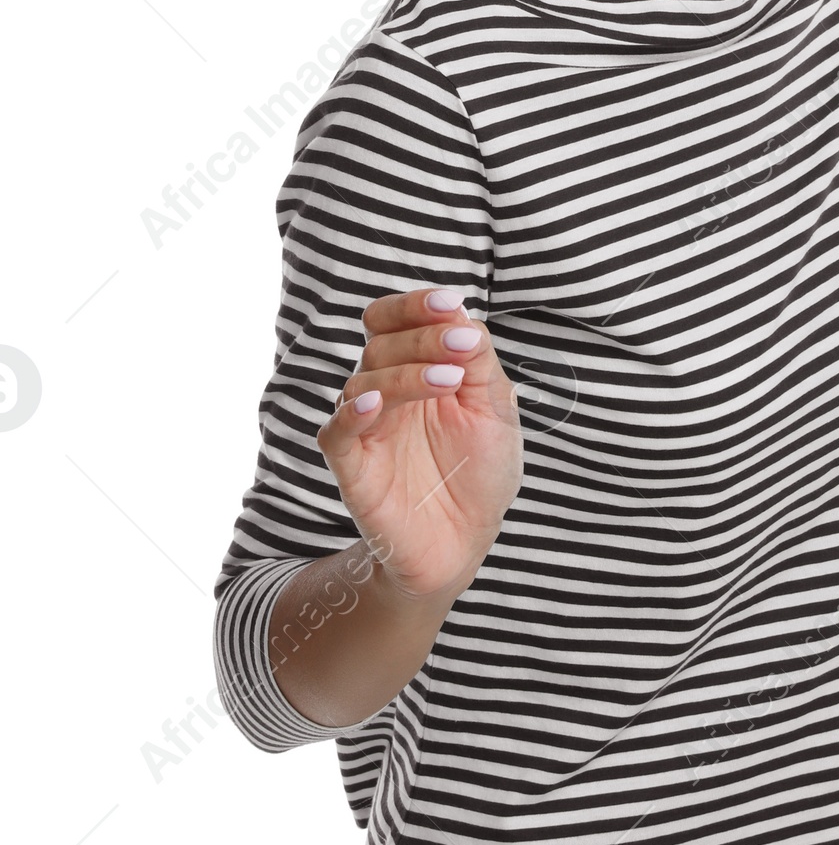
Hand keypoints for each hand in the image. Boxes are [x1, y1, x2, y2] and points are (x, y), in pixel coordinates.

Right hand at [316, 286, 524, 607]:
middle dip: (424, 338)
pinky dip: (353, 413)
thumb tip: (461, 314)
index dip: (416, 305)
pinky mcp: (352, 466)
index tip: (451, 302)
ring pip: (363, 379)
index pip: (396, 320)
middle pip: (381, 342)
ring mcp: (366, 428)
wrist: (465, 542)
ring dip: (406, 372)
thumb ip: (478, 361)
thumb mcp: (495, 411)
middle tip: (463, 347)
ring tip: (449, 380)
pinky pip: (337, 430)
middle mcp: (385, 391)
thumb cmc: (480, 472)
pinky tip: (376, 403)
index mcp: (416, 369)